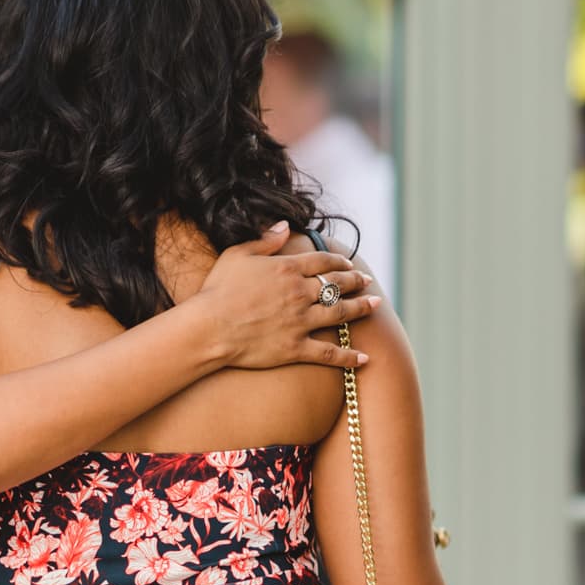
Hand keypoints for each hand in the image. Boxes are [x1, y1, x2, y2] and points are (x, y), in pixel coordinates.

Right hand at [196, 223, 379, 370]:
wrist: (209, 328)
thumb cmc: (217, 291)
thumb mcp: (237, 255)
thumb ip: (265, 240)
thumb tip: (285, 226)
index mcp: (287, 269)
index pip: (323, 262)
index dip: (339, 262)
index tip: (349, 264)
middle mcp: (299, 293)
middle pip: (337, 285)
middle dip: (355, 282)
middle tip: (368, 281)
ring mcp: (300, 322)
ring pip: (340, 313)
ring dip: (361, 308)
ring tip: (375, 305)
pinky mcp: (296, 348)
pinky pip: (329, 353)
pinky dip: (348, 357)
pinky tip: (364, 358)